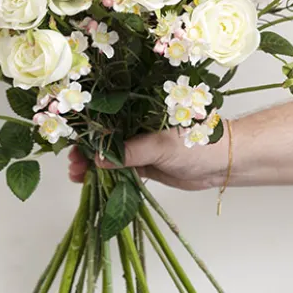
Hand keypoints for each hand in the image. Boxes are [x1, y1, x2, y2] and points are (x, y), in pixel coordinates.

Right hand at [68, 126, 231, 190]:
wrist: (221, 163)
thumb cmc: (196, 143)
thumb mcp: (160, 145)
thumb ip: (130, 151)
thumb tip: (98, 159)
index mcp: (139, 111)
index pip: (107, 117)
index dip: (88, 129)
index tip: (72, 142)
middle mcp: (136, 126)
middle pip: (104, 137)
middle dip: (86, 149)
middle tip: (72, 164)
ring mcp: (140, 146)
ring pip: (109, 155)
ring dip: (93, 164)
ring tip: (76, 175)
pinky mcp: (144, 164)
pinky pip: (120, 169)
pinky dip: (106, 175)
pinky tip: (91, 181)